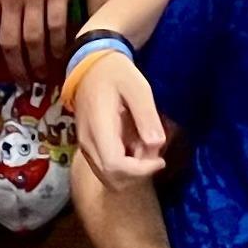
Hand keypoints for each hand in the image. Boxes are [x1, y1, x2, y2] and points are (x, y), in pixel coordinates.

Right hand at [70, 43, 171, 184]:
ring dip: (132, 172)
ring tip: (145, 147)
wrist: (91, 67)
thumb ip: (146, 116)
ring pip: (109, 178)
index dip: (140, 170)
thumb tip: (157, 145)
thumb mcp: (138, 87)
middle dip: (138, 174)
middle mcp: (88, 144)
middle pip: (112, 179)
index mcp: (99, 128)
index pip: (115, 166)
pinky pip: (107, 169)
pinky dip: (125, 167)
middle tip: (155, 154)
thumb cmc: (116, 74)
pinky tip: (136, 146)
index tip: (160, 159)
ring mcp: (86, 147)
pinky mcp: (89, 148)